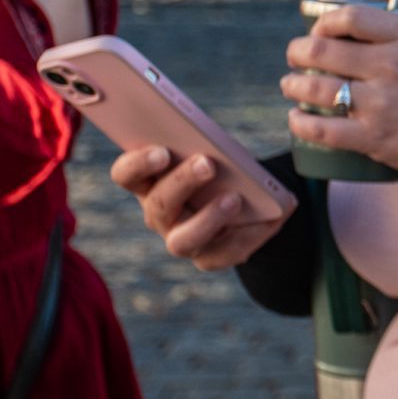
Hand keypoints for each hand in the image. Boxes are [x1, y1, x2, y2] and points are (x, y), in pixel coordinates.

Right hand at [110, 146, 288, 270]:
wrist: (249, 198)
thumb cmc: (223, 164)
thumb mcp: (215, 149)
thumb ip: (208, 143)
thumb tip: (217, 141)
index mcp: (149, 182)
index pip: (126, 174)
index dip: (138, 164)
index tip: (162, 151)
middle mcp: (159, 214)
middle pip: (159, 204)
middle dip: (182, 183)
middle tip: (207, 163)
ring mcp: (181, 239)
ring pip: (183, 239)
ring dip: (209, 218)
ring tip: (235, 198)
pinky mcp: (211, 257)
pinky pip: (227, 251)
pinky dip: (251, 233)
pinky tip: (271, 216)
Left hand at [281, 5, 397, 191]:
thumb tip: (376, 24)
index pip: (352, 17)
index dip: (325, 22)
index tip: (318, 30)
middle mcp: (392, 66)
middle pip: (322, 50)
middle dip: (298, 52)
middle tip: (295, 57)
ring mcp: (380, 103)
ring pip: (315, 88)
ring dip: (293, 85)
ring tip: (290, 85)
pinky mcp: (373, 138)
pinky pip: (321, 128)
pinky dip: (301, 122)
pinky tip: (297, 118)